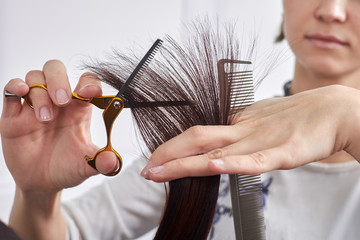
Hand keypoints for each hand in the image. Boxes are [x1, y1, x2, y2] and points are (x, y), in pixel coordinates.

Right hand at [0, 60, 116, 192]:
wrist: (42, 184)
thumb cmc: (68, 168)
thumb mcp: (88, 166)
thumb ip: (103, 162)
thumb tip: (113, 162)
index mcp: (79, 108)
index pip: (86, 81)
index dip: (89, 82)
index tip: (91, 92)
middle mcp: (57, 102)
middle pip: (56, 69)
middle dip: (59, 80)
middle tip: (62, 101)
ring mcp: (35, 106)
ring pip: (34, 77)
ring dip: (40, 93)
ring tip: (45, 119)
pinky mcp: (14, 115)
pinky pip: (11, 89)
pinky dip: (15, 86)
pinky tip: (21, 93)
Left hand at [142, 85, 359, 181]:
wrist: (332, 111)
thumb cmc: (296, 118)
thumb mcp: (260, 122)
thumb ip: (239, 133)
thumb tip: (218, 145)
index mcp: (238, 124)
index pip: (198, 134)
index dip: (172, 146)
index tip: (154, 159)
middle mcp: (243, 130)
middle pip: (198, 139)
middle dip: (168, 155)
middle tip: (145, 169)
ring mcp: (262, 140)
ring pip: (219, 150)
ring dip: (186, 162)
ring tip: (160, 171)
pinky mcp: (285, 152)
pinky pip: (256, 159)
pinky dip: (234, 163)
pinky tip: (214, 165)